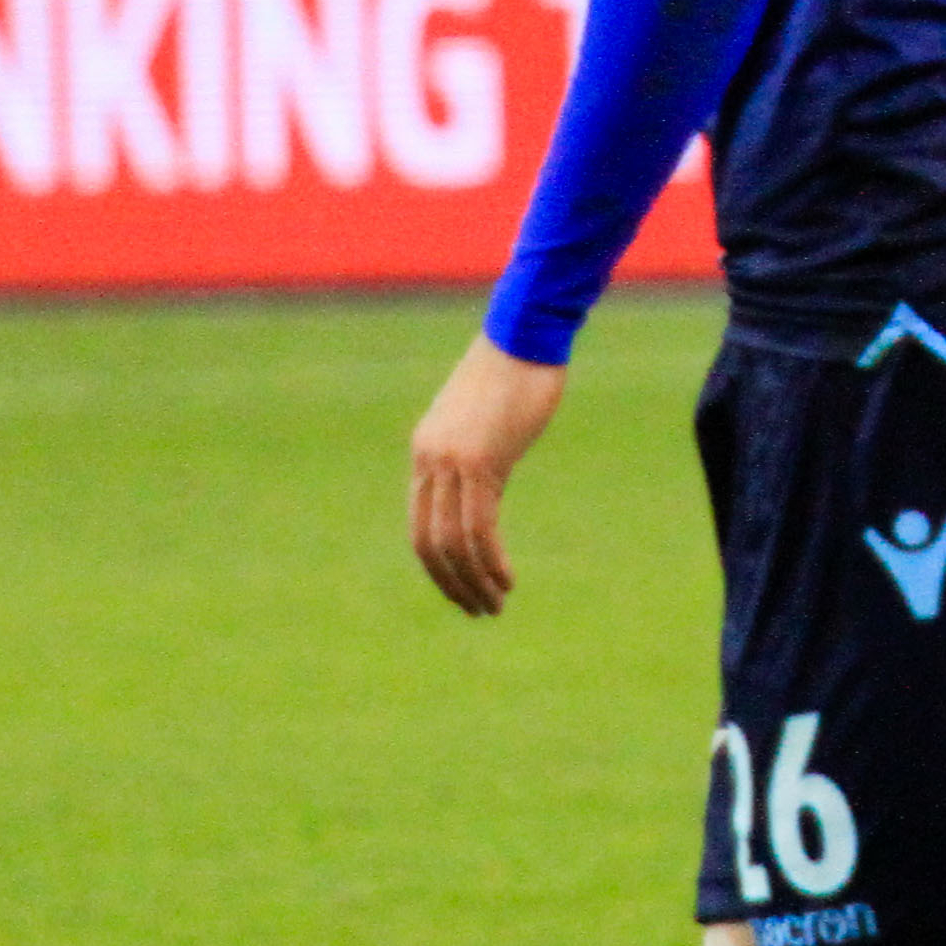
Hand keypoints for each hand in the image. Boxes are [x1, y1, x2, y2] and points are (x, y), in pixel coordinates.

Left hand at [409, 334, 567, 615]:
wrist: (525, 334)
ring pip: (452, 542)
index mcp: (425, 452)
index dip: (440, 568)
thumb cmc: (516, 372)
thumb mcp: (486, 424)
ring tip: (496, 603)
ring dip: (474, 581)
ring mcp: (451, 461)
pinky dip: (490, 560)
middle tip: (479, 610)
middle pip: (428, 543)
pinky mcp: (481, 460)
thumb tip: (486, 492)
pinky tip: (506, 578)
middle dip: (452, 585)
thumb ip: (478, 459)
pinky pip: (479, 526)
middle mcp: (429, 460)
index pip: (420, 527)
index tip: (465, 589)